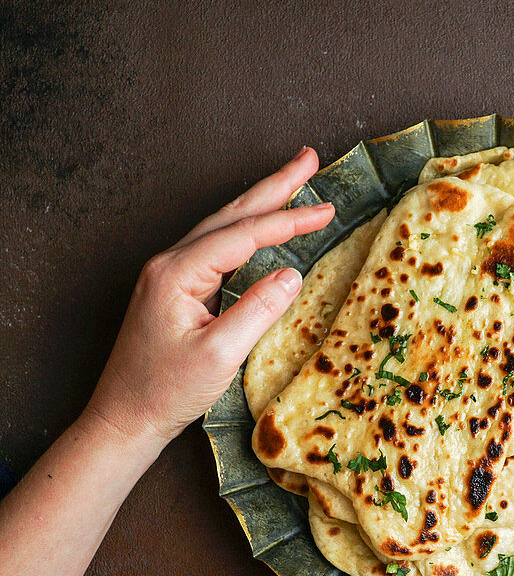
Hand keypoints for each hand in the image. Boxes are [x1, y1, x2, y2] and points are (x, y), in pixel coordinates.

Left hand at [84, 147, 335, 450]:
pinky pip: (217, 248)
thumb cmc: (166, 391)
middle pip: (231, 214)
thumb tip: (293, 275)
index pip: (244, 235)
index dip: (288, 221)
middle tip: (308, 158)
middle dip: (273, 186)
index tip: (327, 210)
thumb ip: (258, 310)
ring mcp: (169, 275)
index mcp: (178, 273)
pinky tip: (261, 227)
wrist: (124, 417)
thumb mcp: (219, 354)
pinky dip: (246, 231)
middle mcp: (170, 264)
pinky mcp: (175, 290)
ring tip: (293, 182)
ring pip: (223, 226)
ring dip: (260, 203)